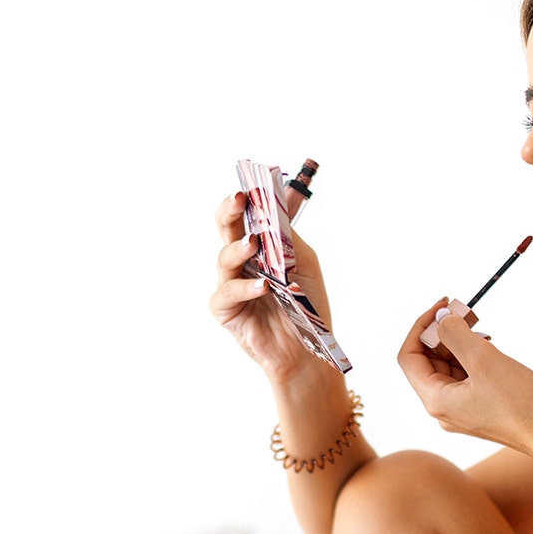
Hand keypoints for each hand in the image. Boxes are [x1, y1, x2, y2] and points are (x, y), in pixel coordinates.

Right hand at [209, 192, 331, 380]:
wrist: (307, 346)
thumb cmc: (306, 304)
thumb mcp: (304, 263)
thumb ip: (288, 240)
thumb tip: (273, 215)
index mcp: (261, 248)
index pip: (246, 218)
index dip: (245, 201)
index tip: (249, 187)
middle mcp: (242, 262)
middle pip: (226, 230)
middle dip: (229, 211)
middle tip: (238, 199)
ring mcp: (231, 284)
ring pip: (224, 258)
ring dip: (239, 249)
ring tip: (253, 244)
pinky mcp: (226, 309)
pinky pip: (228, 292)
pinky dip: (245, 287)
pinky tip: (262, 286)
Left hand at [397, 302, 532, 457]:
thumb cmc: (521, 402)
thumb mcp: (484, 360)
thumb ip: (455, 335)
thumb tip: (439, 318)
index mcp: (436, 400)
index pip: (409, 356)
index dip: (421, 326)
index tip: (443, 305)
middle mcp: (444, 408)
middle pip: (428, 361)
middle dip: (442, 332)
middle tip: (465, 310)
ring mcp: (462, 410)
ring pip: (449, 367)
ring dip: (459, 342)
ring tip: (480, 327)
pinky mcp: (481, 408)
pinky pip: (467, 376)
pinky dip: (473, 356)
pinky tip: (491, 346)